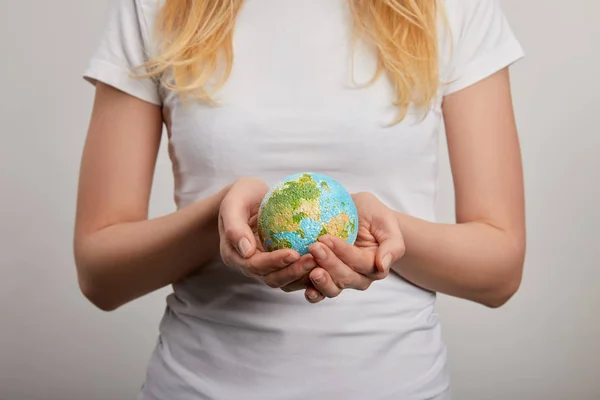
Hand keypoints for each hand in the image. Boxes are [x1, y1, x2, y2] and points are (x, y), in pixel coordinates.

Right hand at [218, 177, 316, 287]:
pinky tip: (326, 260)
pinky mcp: (280, 264)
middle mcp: (250, 265)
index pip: (255, 265)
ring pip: (286, 280)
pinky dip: (309, 271)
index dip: (274, 262)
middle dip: (293, 272)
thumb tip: (246, 250)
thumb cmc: (241, 196)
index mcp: (234, 255)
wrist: (248, 198)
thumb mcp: (233, 203)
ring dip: (304, 275)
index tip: (293, 253)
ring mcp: (266, 267)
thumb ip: (234, 225)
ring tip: (322, 262)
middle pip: (272, 278)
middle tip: (314, 260)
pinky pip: (295, 271)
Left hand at [282, 192, 405, 302]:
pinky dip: (311, 291)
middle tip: (314, 246)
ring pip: (332, 289)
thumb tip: (382, 267)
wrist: (357, 214)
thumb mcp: (386, 221)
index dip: (343, 253)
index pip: (359, 262)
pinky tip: (303, 286)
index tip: (325, 237)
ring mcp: (340, 280)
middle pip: (345, 278)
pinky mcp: (325, 279)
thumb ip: (392, 245)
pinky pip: (318, 291)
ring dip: (319, 281)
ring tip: (307, 268)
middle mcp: (359, 277)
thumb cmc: (373, 215)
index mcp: (375, 265)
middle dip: (329, 264)